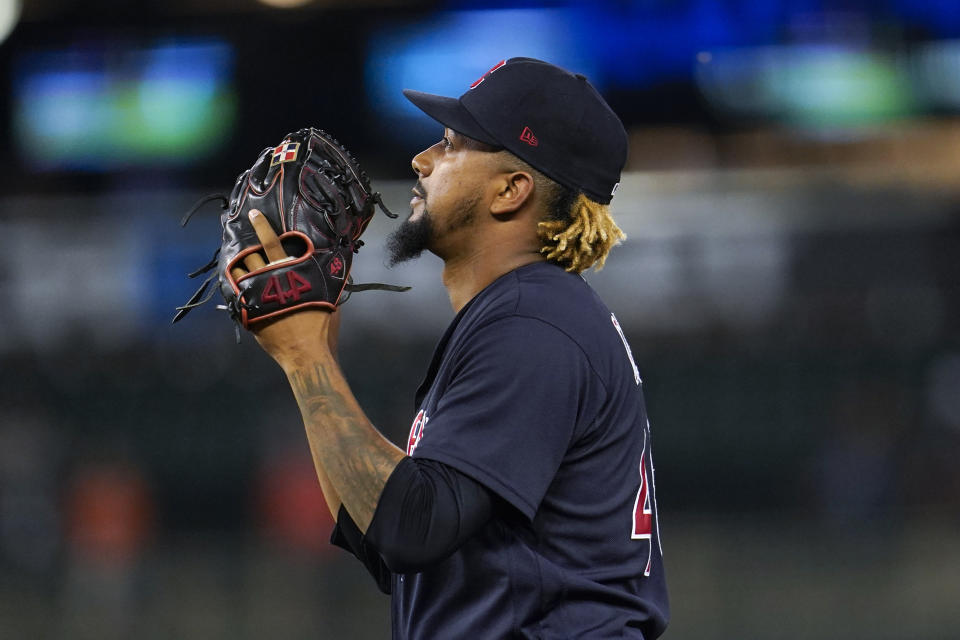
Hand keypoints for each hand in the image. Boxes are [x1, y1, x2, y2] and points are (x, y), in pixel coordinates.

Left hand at [234, 209, 340, 366]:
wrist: (307, 354)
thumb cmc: (322, 325)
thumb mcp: (329, 296)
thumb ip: (328, 278)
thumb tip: (341, 265)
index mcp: (287, 273)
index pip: (271, 243)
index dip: (262, 227)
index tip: (253, 215)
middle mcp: (267, 281)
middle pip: (250, 257)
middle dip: (245, 247)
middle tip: (240, 239)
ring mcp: (255, 298)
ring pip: (239, 274)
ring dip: (237, 266)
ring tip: (236, 261)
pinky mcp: (248, 315)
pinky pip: (236, 295)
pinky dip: (235, 287)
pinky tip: (235, 285)